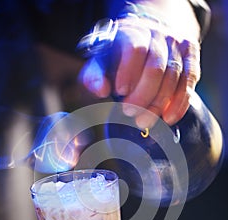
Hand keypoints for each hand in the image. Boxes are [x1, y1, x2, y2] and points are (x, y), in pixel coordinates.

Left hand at [80, 15, 200, 127]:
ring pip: (174, 77)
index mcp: (134, 32)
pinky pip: (189, 82)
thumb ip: (94, 75)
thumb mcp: (102, 61)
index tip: (120, 92)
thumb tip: (101, 90)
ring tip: (143, 121)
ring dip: (158, 104)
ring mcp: (178, 46)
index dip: (128, 72)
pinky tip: (168, 118)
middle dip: (143, 96)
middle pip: (156, 67)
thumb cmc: (121, 56)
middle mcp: (159, 36)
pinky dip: (180, 103)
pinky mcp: (191, 58)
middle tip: (130, 113)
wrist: (151, 37)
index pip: (135, 48)